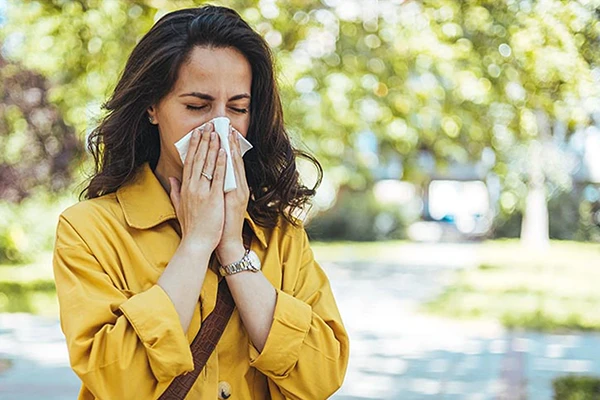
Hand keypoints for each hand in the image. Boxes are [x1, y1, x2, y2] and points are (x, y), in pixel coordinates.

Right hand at [169, 122, 226, 253]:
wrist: (196, 243)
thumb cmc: (191, 227)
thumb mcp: (179, 207)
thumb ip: (175, 191)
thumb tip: (172, 178)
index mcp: (185, 188)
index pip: (189, 162)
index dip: (194, 146)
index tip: (197, 133)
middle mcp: (192, 187)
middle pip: (198, 159)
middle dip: (204, 141)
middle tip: (208, 126)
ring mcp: (202, 192)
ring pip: (207, 164)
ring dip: (213, 147)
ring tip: (217, 132)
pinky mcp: (213, 198)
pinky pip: (217, 177)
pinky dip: (220, 164)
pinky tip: (224, 152)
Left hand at [216, 127, 249, 263]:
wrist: (226, 242)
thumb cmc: (218, 225)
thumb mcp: (212, 204)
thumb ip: (205, 189)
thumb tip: (189, 179)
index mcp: (232, 187)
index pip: (228, 163)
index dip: (225, 147)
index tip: (220, 132)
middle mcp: (238, 187)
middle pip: (233, 160)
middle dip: (229, 142)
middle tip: (224, 125)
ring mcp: (238, 191)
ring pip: (234, 165)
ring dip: (230, 148)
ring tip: (226, 132)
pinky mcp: (236, 198)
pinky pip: (232, 177)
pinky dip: (229, 164)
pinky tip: (226, 152)